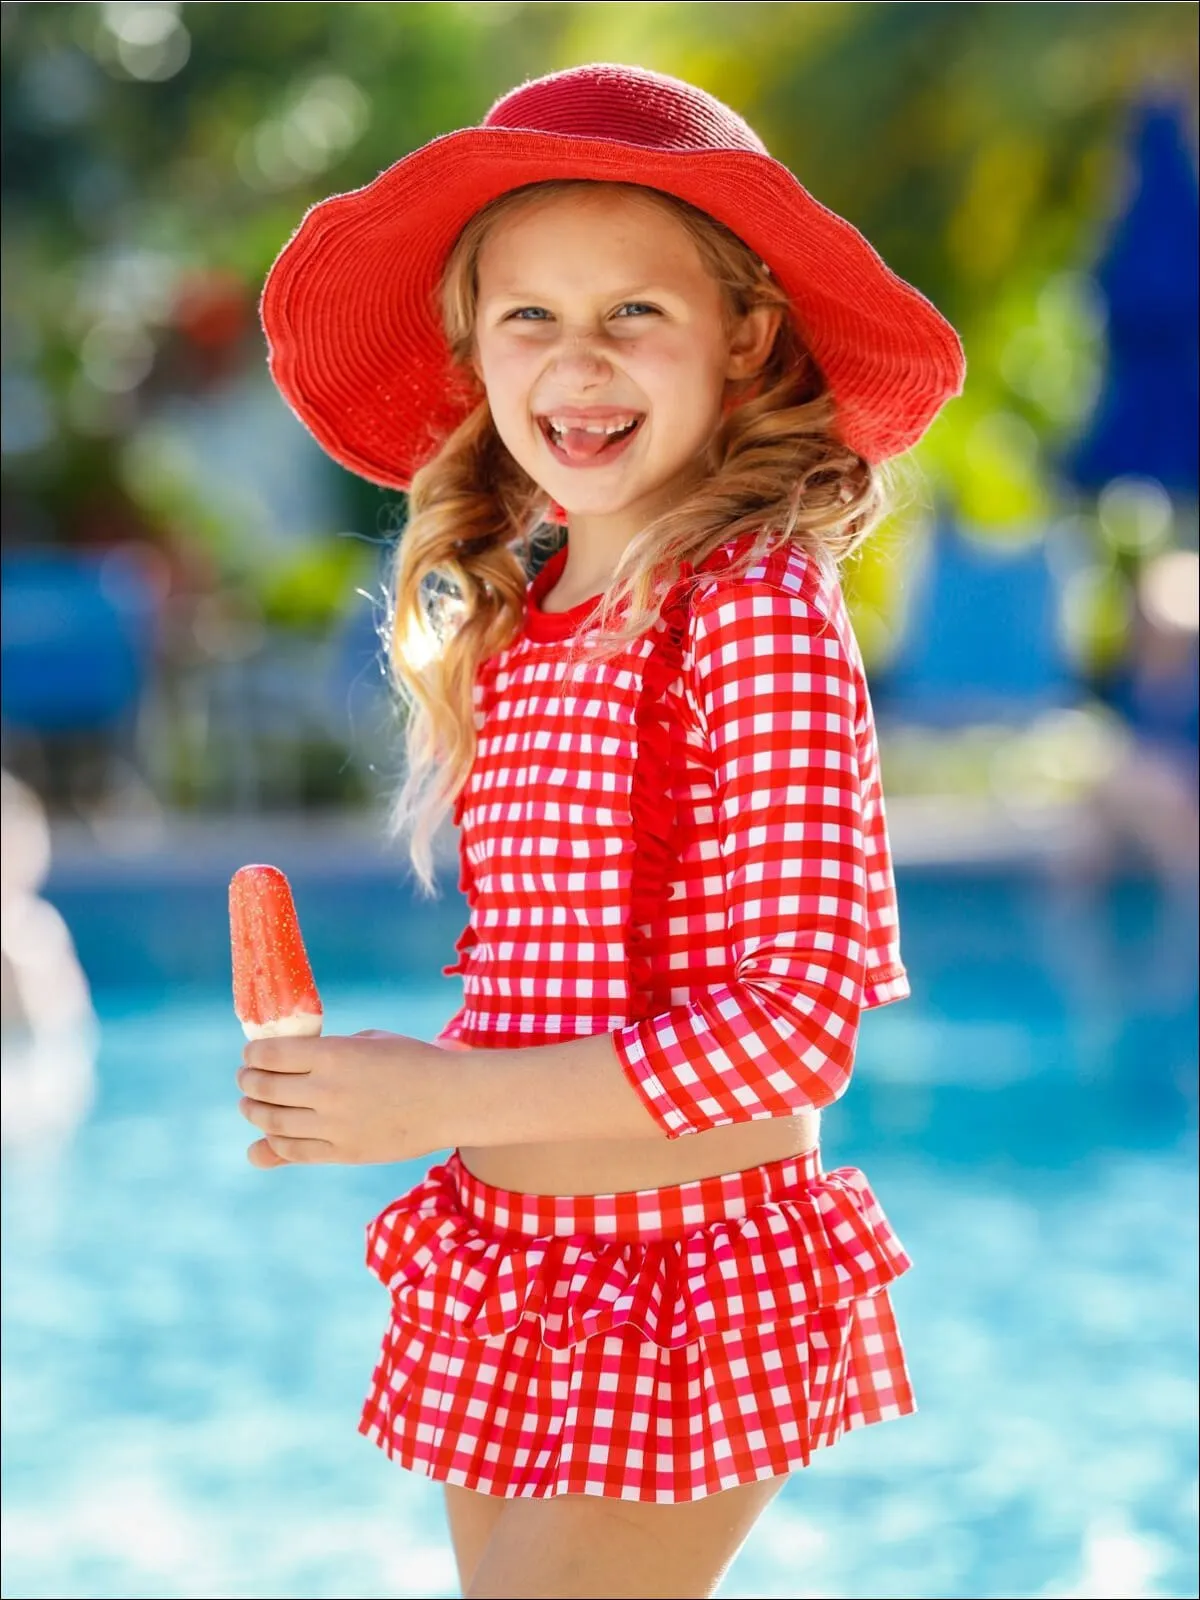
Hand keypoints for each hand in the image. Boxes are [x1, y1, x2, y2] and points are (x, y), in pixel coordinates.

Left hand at [236, 1029, 446, 1168]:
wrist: (452, 1100)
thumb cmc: (413, 1061)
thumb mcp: (369, 1041)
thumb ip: (327, 1053)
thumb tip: (289, 1065)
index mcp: (334, 1054)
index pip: (270, 1055)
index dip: (253, 1055)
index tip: (251, 1056)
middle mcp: (327, 1091)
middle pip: (264, 1089)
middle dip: (248, 1082)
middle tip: (246, 1079)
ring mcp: (334, 1126)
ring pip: (272, 1123)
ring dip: (254, 1113)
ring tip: (251, 1107)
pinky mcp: (343, 1153)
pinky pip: (293, 1152)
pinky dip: (273, 1144)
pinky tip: (269, 1136)